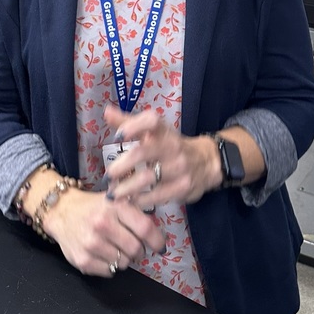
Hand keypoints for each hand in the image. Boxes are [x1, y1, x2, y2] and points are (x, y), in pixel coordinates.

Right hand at [43, 185, 165, 277]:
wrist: (61, 211)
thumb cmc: (94, 206)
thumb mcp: (115, 199)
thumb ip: (136, 211)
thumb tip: (160, 233)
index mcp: (115, 206)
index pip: (144, 228)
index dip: (156, 241)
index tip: (160, 247)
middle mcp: (103, 224)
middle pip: (136, 249)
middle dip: (139, 251)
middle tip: (134, 247)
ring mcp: (91, 244)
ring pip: (124, 263)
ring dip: (124, 258)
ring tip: (114, 247)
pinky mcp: (83, 260)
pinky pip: (109, 272)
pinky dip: (110, 266)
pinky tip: (103, 253)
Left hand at [103, 103, 220, 206]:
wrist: (207, 162)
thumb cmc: (171, 145)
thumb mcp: (155, 132)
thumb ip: (130, 123)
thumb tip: (107, 111)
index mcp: (163, 130)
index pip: (151, 121)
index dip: (133, 126)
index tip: (118, 137)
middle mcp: (172, 145)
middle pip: (143, 152)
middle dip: (122, 166)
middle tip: (107, 176)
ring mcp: (179, 167)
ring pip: (147, 178)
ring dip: (126, 188)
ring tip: (113, 195)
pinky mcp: (183, 187)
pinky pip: (157, 196)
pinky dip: (140, 200)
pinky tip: (130, 201)